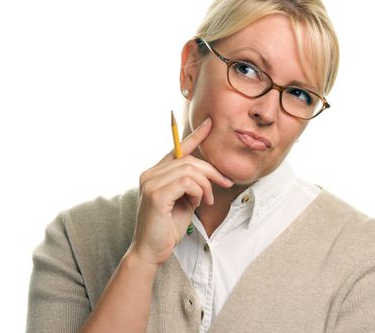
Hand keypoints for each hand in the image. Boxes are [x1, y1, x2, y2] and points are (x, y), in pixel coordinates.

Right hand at [130, 118, 232, 266]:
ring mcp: (150, 182)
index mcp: (155, 173)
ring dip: (206, 186)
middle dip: (211, 171)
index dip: (195, 135)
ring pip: (190, 170)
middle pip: (189, 159)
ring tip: (207, 201)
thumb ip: (190, 185)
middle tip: (224, 184)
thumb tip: (208, 174)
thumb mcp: (183, 201)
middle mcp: (150, 174)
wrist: (151, 251)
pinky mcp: (156, 194)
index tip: (209, 123)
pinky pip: (187, 182)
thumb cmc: (167, 228)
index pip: (177, 149)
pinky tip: (198, 203)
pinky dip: (199, 192)